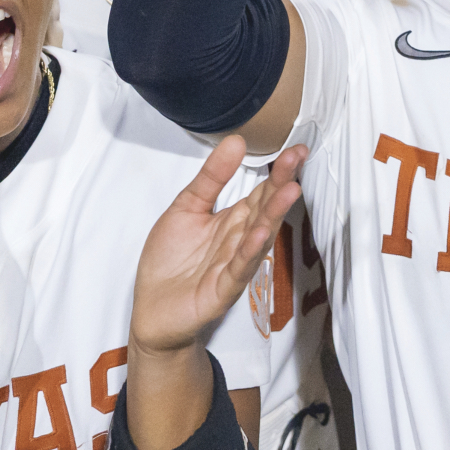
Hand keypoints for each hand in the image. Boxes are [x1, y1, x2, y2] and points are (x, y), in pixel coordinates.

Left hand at [130, 138, 307, 357]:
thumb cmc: (170, 260)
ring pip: (259, 236)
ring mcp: (233, 265)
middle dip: (281, 184)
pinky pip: (239, 269)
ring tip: (290, 190)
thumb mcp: (186, 207)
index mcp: (232, 220)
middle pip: (264, 209)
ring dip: (274, 214)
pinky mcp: (222, 290)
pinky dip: (250, 252)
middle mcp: (239, 240)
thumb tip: (235, 140)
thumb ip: (211, 178)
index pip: (261, 191)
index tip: (297, 148)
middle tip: (297, 158)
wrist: (152, 309)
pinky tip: (259, 233)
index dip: (278, 171)